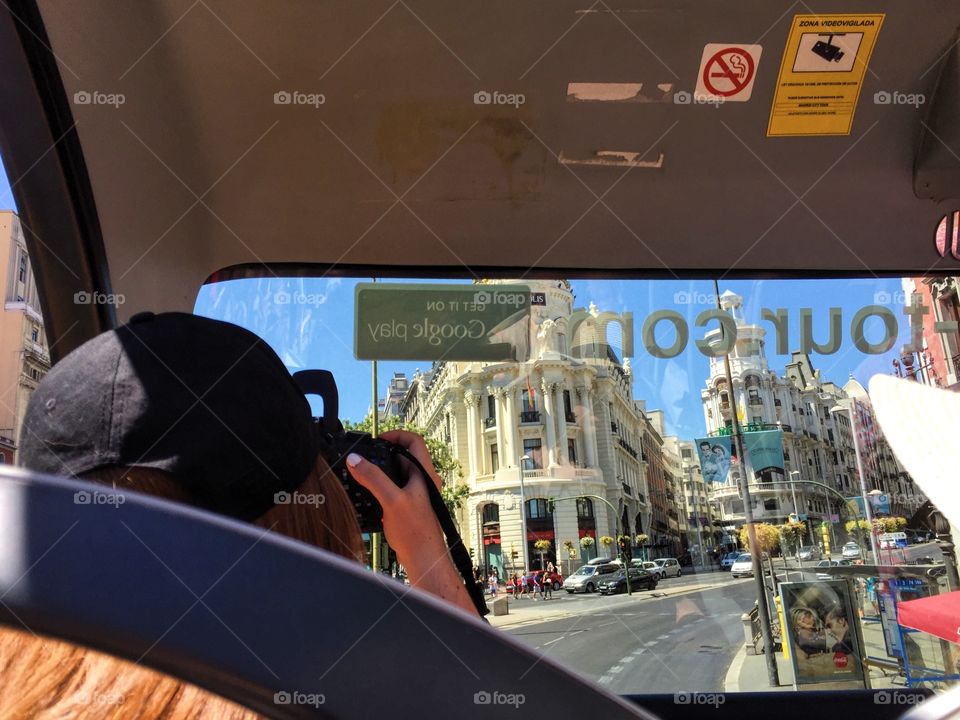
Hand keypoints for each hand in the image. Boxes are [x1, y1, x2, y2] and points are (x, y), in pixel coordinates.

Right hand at [346, 430, 475, 615]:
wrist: (423, 558)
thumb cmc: (416, 533)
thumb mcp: (391, 500)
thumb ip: (373, 478)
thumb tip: (355, 460)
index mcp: (425, 474)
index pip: (415, 441)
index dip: (397, 435)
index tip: (378, 439)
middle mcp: (422, 481)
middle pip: (403, 456)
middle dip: (383, 454)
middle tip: (365, 458)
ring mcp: (416, 494)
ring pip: (396, 473)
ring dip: (380, 472)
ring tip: (363, 475)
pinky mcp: (407, 507)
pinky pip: (392, 489)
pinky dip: (380, 488)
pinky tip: (368, 496)